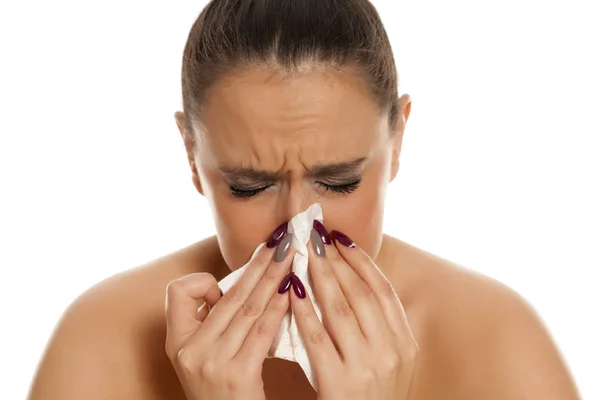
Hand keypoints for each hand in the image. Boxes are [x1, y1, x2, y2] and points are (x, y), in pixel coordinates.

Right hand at [164, 230, 294, 399]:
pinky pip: (261, 331)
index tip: (222, 288)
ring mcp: (212, 362)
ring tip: (291, 254)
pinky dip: (278, 306)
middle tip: (280, 239)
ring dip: (273, 277)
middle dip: (258, 263)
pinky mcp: (237, 375)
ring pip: (248, 307)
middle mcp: (190, 350)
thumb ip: (214, 323)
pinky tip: (291, 289)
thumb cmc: (220, 390)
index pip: (177, 292)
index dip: (203, 282)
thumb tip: (247, 284)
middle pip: (229, 295)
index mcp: (176, 342)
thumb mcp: (202, 356)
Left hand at [289, 222, 418, 399]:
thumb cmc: (370, 397)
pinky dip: (304, 310)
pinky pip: (317, 337)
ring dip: (319, 276)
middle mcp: (391, 352)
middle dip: (335, 260)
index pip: (382, 290)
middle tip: (315, 236)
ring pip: (340, 309)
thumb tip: (353, 281)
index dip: (361, 261)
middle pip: (360, 293)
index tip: (341, 239)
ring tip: (302, 254)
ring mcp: (367, 368)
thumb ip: (378, 328)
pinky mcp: (340, 385)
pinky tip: (291, 290)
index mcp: (405, 343)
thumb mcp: (388, 362)